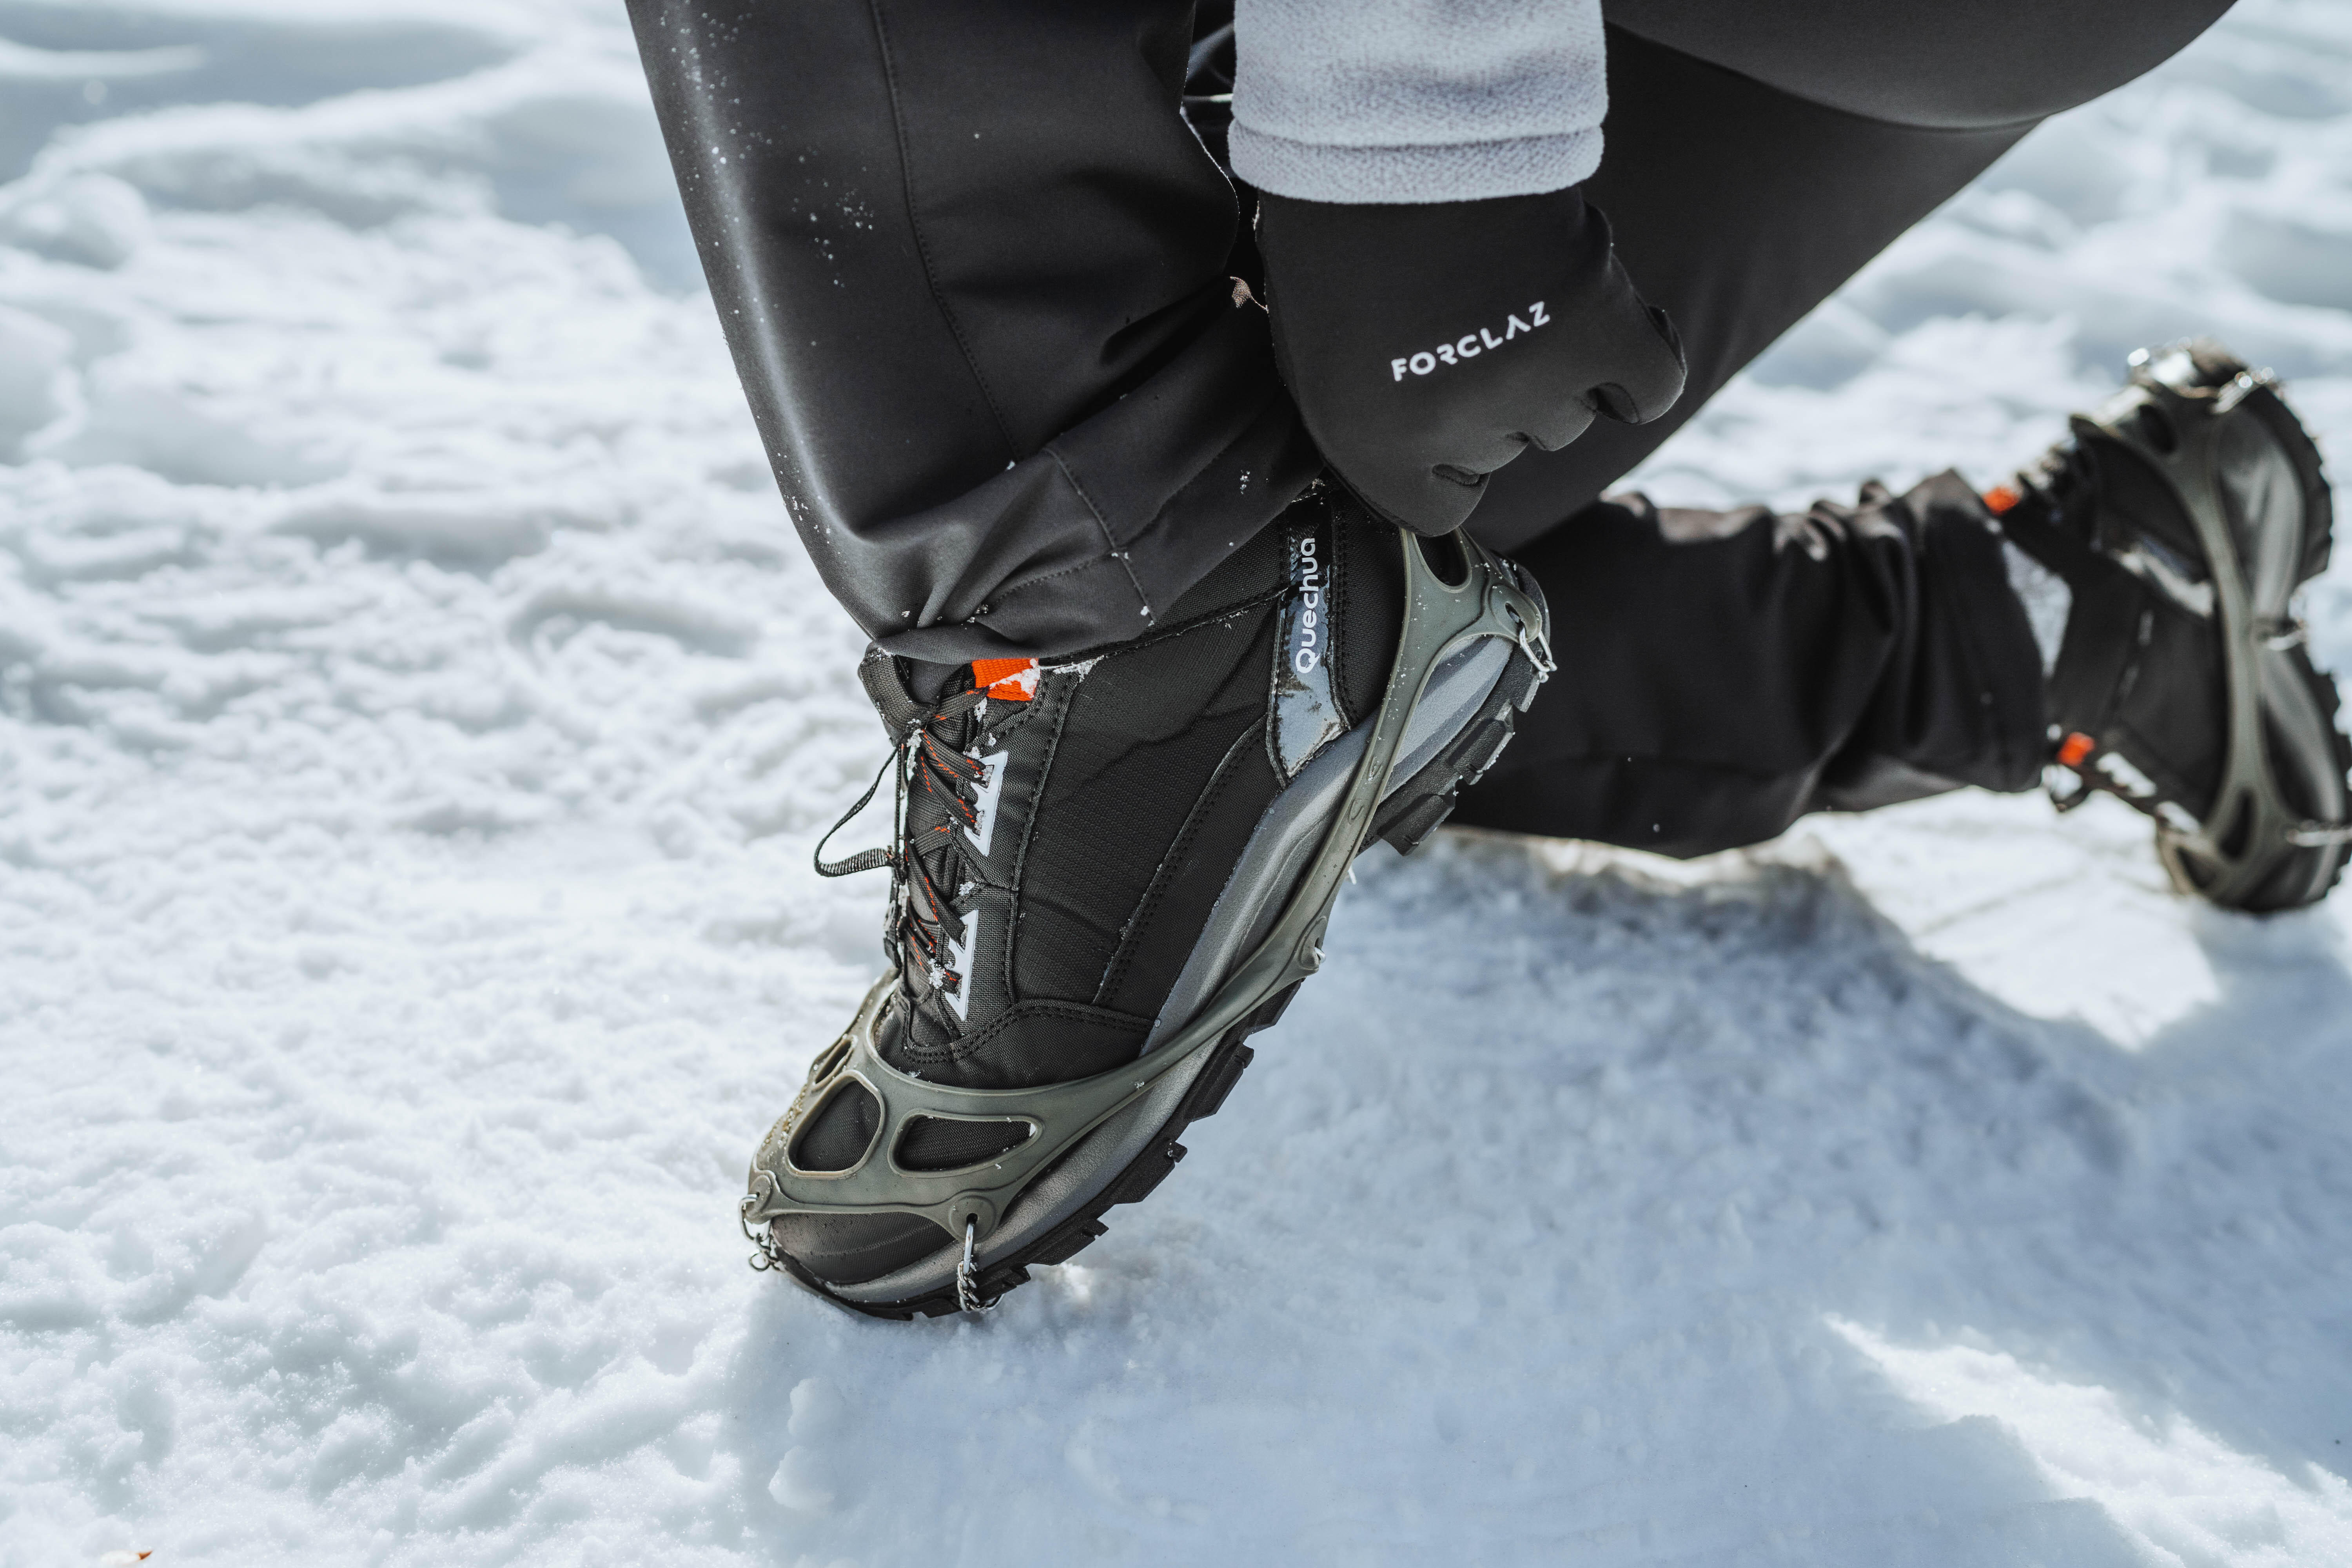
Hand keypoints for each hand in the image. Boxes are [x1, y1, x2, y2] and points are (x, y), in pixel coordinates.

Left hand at [1256, 186, 1685, 533]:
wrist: (1388, 134)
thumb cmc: (1339, 235)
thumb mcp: (1312, 353)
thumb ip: (1363, 421)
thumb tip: (1409, 459)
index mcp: (1376, 443)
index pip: (1436, 510)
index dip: (1441, 465)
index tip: (1440, 416)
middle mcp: (1460, 427)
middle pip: (1506, 449)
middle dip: (1487, 397)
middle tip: (1465, 321)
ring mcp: (1536, 379)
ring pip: (1568, 414)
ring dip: (1551, 369)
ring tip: (1514, 299)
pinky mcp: (1598, 325)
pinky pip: (1649, 384)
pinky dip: (1639, 373)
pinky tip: (1611, 344)